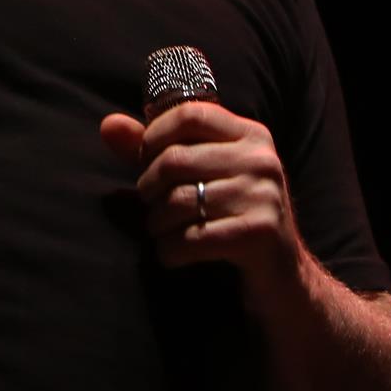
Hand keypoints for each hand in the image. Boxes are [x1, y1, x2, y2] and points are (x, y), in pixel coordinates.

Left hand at [99, 102, 306, 301]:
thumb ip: (155, 148)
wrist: (282, 275)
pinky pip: (191, 238)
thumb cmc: (230, 216)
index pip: (190, 114)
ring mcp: (263, 196)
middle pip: (175, 159)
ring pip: (178, 201)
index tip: (145, 160)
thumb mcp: (202, 174)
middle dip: (148, 187)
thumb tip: (108, 125)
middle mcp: (261, 160)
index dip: (154, 135)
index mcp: (250, 135)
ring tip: (161, 229)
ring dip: (156, 223)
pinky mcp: (259, 233)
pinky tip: (172, 253)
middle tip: (151, 204)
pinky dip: (170, 250)